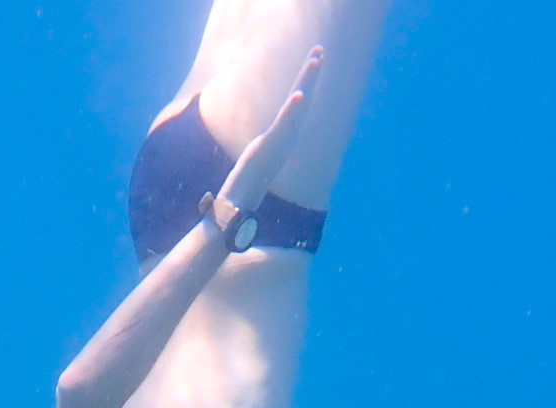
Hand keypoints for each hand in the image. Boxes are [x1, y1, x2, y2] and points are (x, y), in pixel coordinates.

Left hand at [220, 46, 323, 214]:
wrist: (236, 209)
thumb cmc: (243, 188)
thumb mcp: (253, 160)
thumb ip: (260, 151)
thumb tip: (259, 146)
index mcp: (280, 139)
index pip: (296, 106)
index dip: (304, 84)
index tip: (312, 62)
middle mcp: (283, 140)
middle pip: (301, 101)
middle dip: (310, 75)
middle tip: (320, 50)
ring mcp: (277, 144)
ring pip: (296, 109)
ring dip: (306, 83)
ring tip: (315, 61)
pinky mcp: (267, 150)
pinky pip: (283, 127)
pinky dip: (292, 111)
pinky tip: (300, 95)